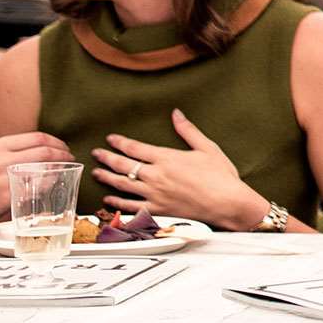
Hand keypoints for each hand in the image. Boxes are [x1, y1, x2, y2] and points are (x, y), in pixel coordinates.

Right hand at [0, 132, 74, 222]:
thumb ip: (14, 152)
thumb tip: (45, 149)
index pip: (38, 137)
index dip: (57, 142)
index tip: (64, 147)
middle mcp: (1, 158)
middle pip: (44, 151)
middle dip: (63, 155)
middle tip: (70, 159)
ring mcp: (4, 177)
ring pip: (44, 168)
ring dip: (59, 169)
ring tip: (64, 171)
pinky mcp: (7, 194)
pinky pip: (37, 186)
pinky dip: (49, 184)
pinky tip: (52, 184)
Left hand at [89, 110, 263, 230]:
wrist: (227, 203)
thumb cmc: (221, 176)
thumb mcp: (207, 148)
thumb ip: (188, 130)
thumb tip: (176, 113)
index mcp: (167, 158)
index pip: (135, 147)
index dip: (120, 142)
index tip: (110, 139)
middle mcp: (156, 175)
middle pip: (123, 164)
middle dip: (107, 157)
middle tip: (96, 153)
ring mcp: (154, 194)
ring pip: (122, 184)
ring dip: (106, 177)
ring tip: (96, 172)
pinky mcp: (156, 209)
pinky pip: (130, 206)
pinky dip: (116, 202)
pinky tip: (108, 198)